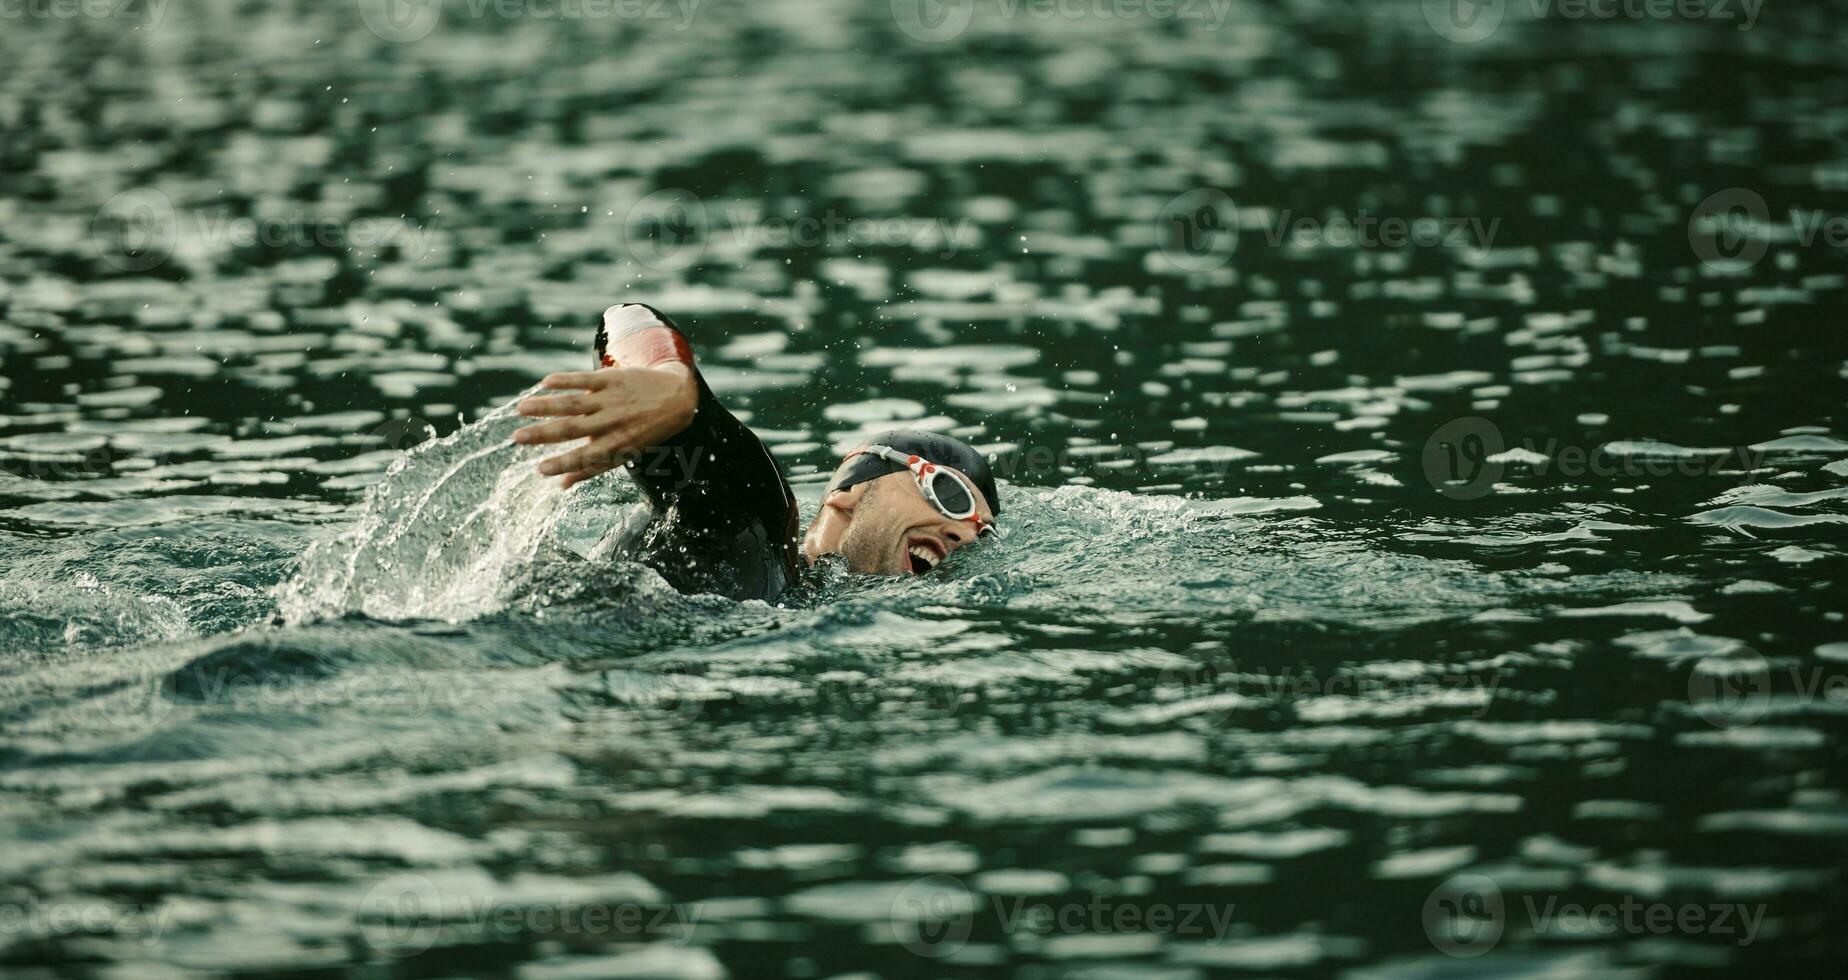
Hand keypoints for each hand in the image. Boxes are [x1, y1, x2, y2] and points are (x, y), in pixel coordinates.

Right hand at [512, 363, 697, 488]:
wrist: (676, 398)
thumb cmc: (643, 431)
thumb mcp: (624, 453)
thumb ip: (591, 468)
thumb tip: (561, 486)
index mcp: (616, 446)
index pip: (584, 457)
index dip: (563, 464)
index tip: (540, 470)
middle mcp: (612, 423)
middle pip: (573, 429)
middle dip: (543, 434)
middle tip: (517, 438)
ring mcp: (612, 400)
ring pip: (574, 403)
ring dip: (546, 405)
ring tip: (521, 408)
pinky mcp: (612, 379)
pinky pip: (586, 379)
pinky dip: (566, 380)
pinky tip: (546, 382)